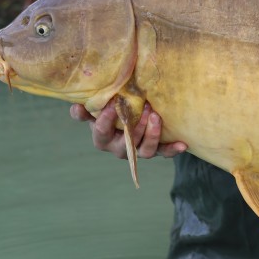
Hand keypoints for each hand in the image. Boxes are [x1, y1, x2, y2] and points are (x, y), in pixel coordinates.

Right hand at [69, 101, 186, 158]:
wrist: (126, 118)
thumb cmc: (108, 112)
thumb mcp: (95, 110)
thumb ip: (86, 110)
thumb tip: (75, 106)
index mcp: (102, 139)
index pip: (101, 132)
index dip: (106, 120)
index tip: (113, 105)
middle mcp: (119, 149)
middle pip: (126, 143)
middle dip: (136, 127)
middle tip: (145, 108)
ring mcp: (136, 151)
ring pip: (145, 151)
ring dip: (152, 135)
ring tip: (156, 117)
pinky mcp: (153, 150)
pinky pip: (163, 153)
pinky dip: (172, 149)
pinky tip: (183, 144)